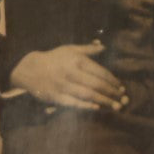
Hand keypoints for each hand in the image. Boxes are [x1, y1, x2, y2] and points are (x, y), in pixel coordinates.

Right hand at [9, 42, 127, 110]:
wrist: (30, 69)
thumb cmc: (53, 58)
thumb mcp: (70, 49)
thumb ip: (88, 49)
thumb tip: (104, 46)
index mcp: (76, 60)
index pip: (99, 71)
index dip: (112, 80)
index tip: (121, 86)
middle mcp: (71, 73)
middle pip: (96, 84)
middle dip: (111, 92)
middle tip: (122, 98)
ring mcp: (63, 86)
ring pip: (88, 95)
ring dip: (104, 101)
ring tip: (115, 106)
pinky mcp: (56, 97)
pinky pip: (74, 103)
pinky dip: (86, 106)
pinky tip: (96, 108)